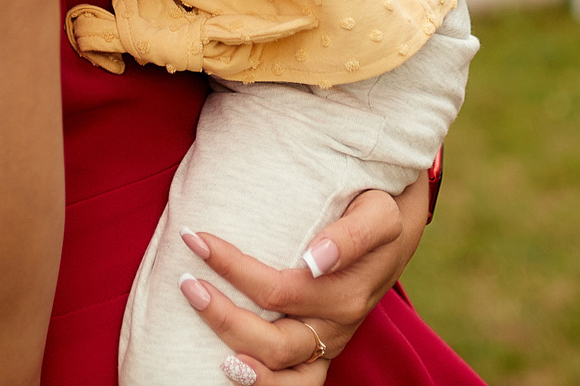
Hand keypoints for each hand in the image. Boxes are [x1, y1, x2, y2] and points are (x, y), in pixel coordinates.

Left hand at [174, 178, 432, 381]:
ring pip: (281, 369)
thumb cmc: (377, 211)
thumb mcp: (378, 213)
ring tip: (202, 321)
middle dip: (222, 315)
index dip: (232, 268)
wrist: (394, 229)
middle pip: (274, 340)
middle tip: (185, 281)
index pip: (279, 290)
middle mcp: (337, 325)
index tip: (195, 238)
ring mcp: (328, 344)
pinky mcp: (321, 354)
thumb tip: (315, 260)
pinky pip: (295, 384)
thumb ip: (352, 234)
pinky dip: (263, 382)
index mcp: (348, 292)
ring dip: (236, 351)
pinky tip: (229, 367)